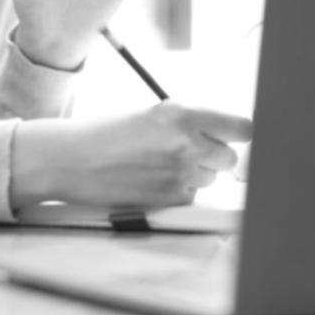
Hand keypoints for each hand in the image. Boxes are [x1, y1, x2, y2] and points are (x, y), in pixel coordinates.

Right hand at [11, 103, 253, 208]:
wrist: (72, 159)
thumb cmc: (107, 133)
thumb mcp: (152, 115)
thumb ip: (189, 123)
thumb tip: (224, 135)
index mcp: (183, 114)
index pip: (241, 127)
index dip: (238, 134)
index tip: (235, 138)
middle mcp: (187, 143)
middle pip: (230, 158)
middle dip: (214, 157)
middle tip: (189, 153)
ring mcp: (181, 174)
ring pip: (210, 179)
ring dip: (195, 175)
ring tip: (160, 166)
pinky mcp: (170, 200)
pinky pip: (192, 197)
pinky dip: (178, 192)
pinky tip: (151, 182)